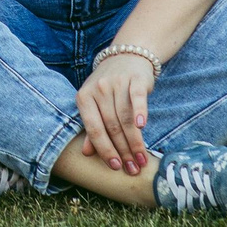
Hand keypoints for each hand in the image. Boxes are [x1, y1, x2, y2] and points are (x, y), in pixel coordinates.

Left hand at [76, 52, 153, 174]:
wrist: (125, 57)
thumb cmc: (107, 88)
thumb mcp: (95, 104)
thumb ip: (92, 128)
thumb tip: (85, 154)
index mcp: (83, 97)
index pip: (94, 129)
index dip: (105, 150)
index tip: (115, 166)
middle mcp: (98, 89)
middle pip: (112, 126)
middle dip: (123, 151)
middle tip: (133, 169)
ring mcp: (116, 83)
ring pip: (125, 118)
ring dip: (135, 142)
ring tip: (142, 159)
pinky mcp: (134, 79)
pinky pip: (137, 98)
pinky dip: (140, 112)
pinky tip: (142, 127)